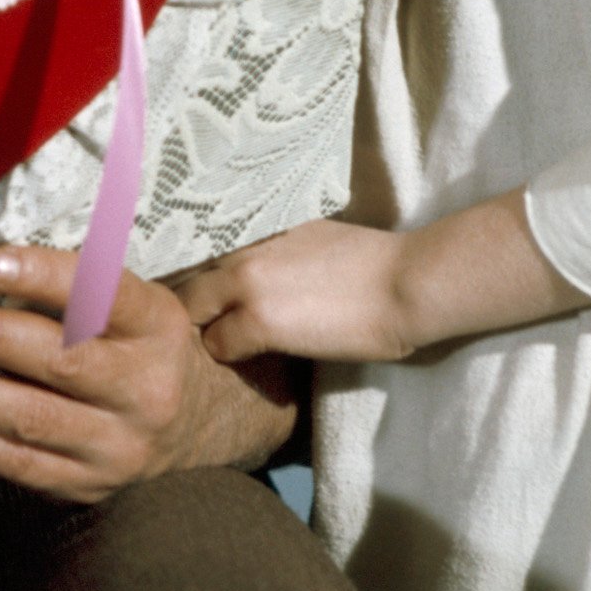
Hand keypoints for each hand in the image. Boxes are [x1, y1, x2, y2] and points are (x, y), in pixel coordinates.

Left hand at [0, 244, 296, 503]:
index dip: (45, 276)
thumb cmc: (143, 345)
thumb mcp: (135, 300)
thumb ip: (78, 281)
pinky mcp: (88, 485)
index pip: (103, 295)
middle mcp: (145, 390)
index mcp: (156, 327)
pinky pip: (18, 464)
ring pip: (31, 418)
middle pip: (60, 361)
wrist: (197, 426)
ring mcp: (117, 446)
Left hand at [179, 196, 589, 365]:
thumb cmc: (371, 263)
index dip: (190, 280)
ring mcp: (246, 284)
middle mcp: (241, 250)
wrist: (406, 283)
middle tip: (191, 331)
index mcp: (254, 228)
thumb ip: (269, 250)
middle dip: (184, 308)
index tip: (189, 300)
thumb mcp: (307, 238)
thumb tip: (248, 266)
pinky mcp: (259, 322)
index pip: (195, 251)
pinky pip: (219, 346)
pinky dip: (226, 357)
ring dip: (203, 334)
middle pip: (184, 283)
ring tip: (212, 351)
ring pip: (192, 316)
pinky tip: (242, 363)